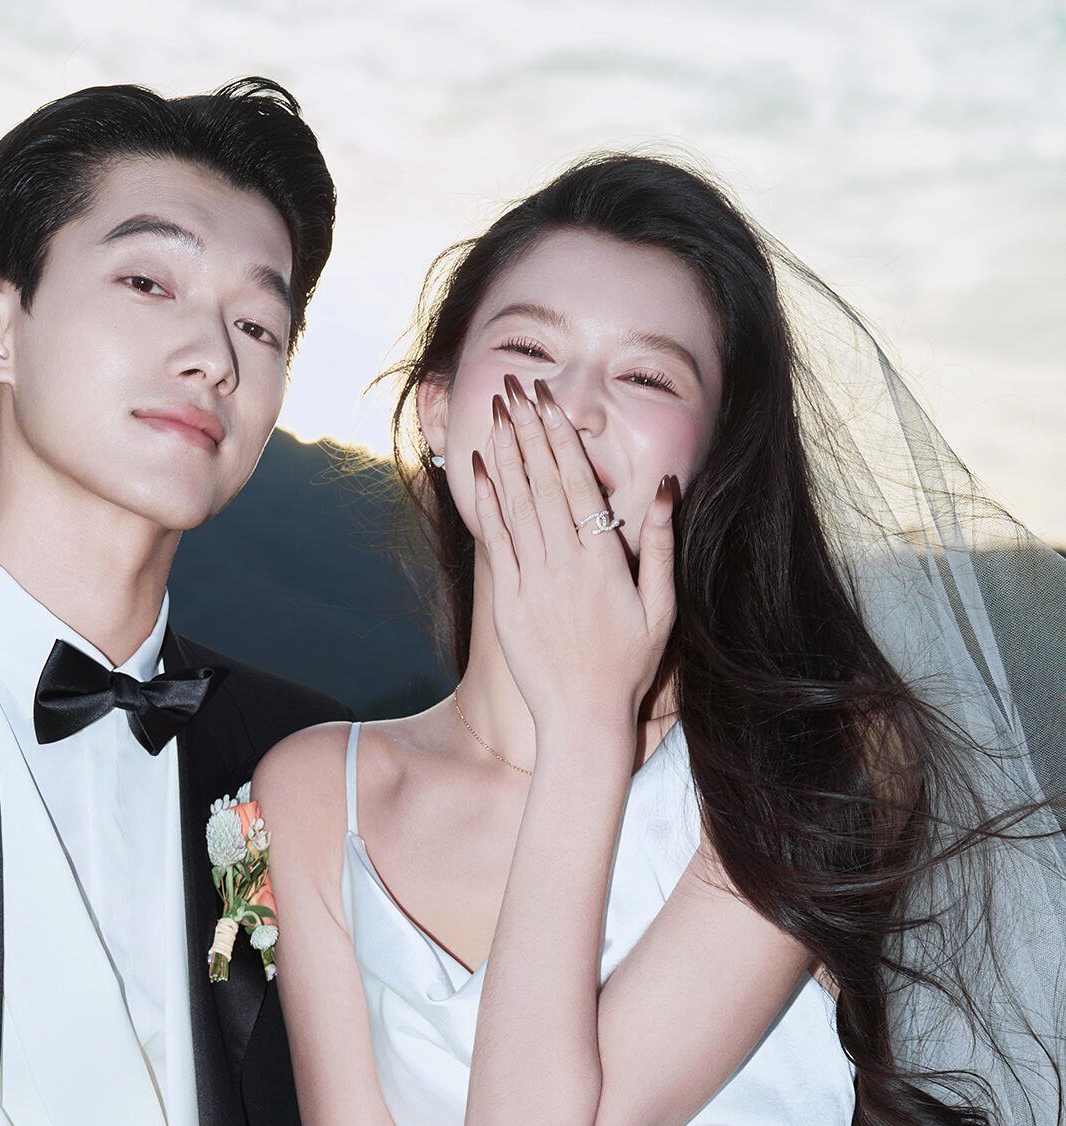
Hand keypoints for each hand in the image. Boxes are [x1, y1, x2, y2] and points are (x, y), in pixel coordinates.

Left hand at [472, 375, 676, 731]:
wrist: (582, 719)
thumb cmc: (628, 666)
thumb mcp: (661, 608)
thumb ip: (659, 545)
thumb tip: (665, 488)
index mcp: (602, 561)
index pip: (577, 483)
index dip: (559, 437)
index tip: (548, 401)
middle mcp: (562, 564)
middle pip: (541, 483)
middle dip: (526, 431)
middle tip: (514, 388)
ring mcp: (531, 582)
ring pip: (514, 505)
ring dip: (504, 455)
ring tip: (494, 414)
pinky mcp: (508, 602)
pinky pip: (496, 542)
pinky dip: (487, 503)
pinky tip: (480, 470)